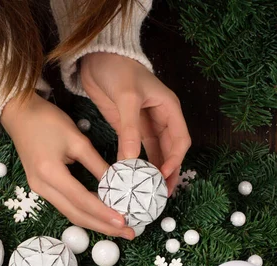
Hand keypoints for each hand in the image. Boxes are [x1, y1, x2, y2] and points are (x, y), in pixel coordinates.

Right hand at [1, 93, 134, 238]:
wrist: (18, 114)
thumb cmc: (47, 120)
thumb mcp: (77, 139)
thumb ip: (97, 163)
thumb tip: (117, 183)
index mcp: (50, 173)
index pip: (82, 200)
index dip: (104, 213)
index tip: (125, 221)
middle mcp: (42, 187)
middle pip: (76, 215)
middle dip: (103, 226)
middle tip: (129, 233)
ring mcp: (40, 190)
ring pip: (71, 214)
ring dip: (95, 222)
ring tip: (119, 227)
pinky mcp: (42, 188)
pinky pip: (66, 206)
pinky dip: (85, 212)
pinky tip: (101, 215)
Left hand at [81, 53, 190, 193]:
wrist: (97, 59)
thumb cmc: (118, 70)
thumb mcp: (126, 98)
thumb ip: (129, 130)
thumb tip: (130, 161)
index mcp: (169, 109)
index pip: (180, 140)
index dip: (174, 160)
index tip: (162, 175)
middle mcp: (161, 120)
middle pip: (171, 152)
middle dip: (168, 173)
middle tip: (161, 194)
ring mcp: (145, 127)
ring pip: (156, 155)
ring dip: (154, 173)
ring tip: (150, 193)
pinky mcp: (130, 131)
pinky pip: (138, 153)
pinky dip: (138, 166)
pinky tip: (134, 180)